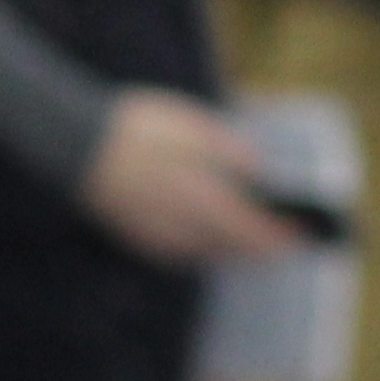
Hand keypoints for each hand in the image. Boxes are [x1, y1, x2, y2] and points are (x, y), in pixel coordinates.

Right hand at [80, 89, 305, 266]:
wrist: (77, 147)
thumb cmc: (137, 130)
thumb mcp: (192, 127)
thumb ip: (229, 151)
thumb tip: (256, 170)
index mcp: (203, 200)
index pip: (253, 231)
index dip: (282, 238)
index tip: (302, 238)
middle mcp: (185, 228)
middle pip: (233, 250)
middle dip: (260, 248)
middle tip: (280, 242)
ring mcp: (160, 237)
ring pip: (207, 253)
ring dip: (231, 248)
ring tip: (248, 237)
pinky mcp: (139, 237)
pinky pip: (181, 250)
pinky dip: (201, 246)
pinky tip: (205, 233)